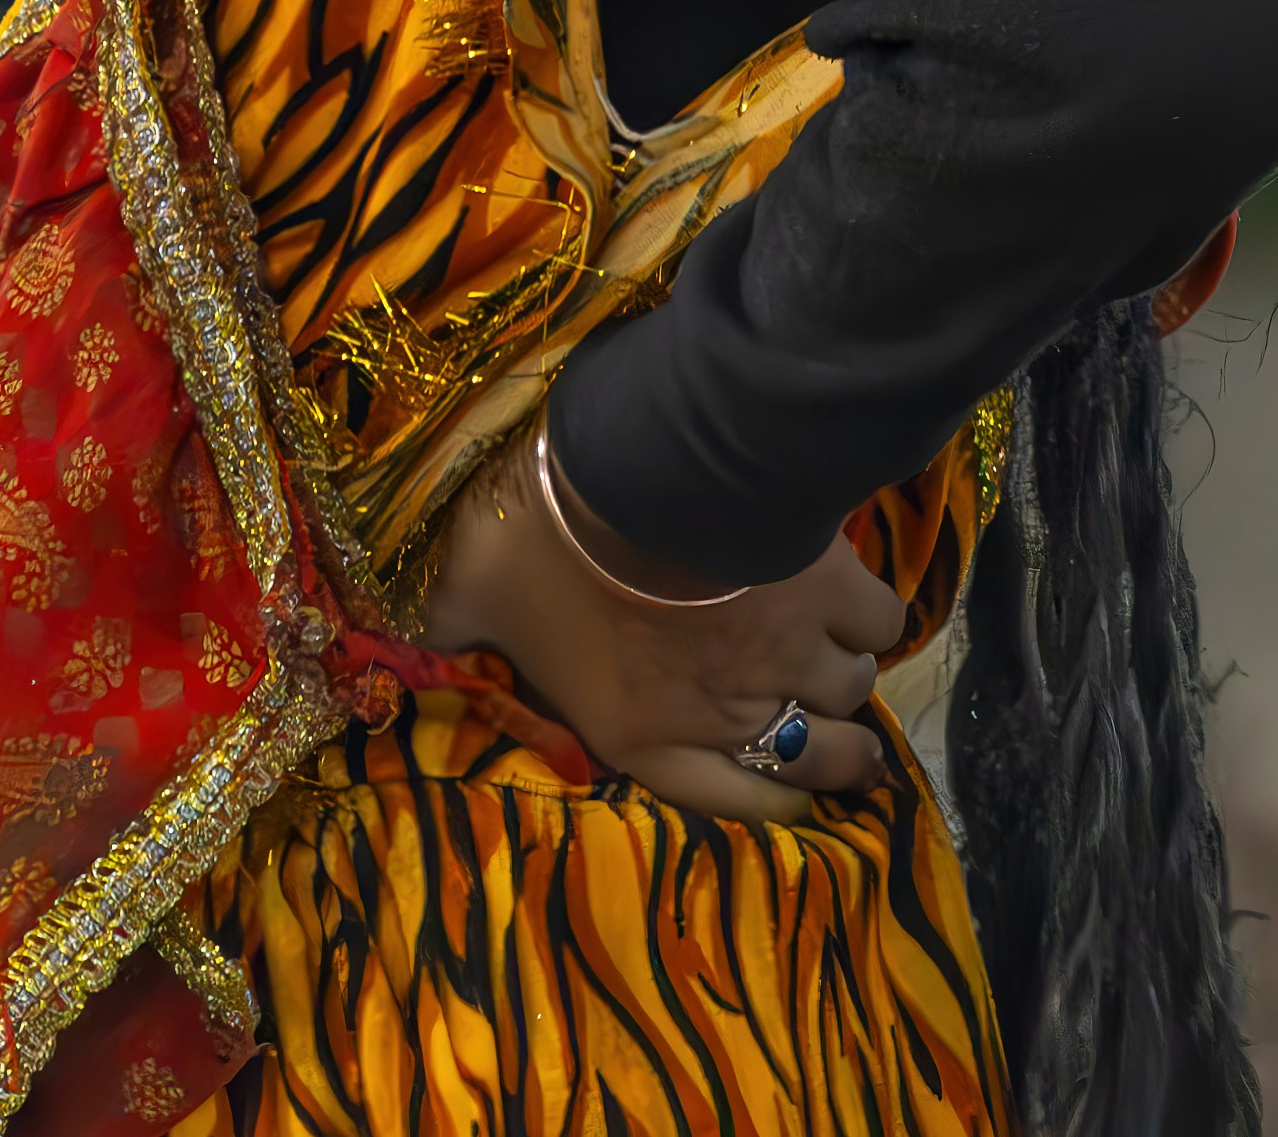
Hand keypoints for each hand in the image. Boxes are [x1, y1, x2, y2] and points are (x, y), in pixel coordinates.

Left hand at [420, 431, 901, 825]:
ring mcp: (790, 654)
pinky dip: (873, 613)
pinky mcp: (833, 591)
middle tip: (841, 737)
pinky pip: (881, 622)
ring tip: (838, 654)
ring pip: (852, 691)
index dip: (776, 806)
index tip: (796, 793)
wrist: (637, 471)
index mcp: (646, 733)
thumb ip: (446, 624)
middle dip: (835, 753)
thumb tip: (396, 629)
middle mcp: (731, 712)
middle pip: (818, 760)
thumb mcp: (471, 591)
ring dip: (846, 675)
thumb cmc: (543, 539)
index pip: (733, 804)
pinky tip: (854, 592)